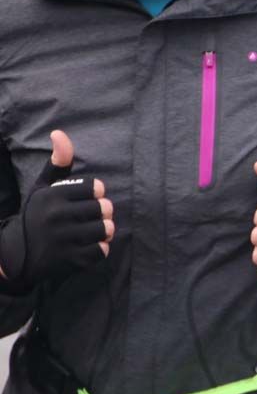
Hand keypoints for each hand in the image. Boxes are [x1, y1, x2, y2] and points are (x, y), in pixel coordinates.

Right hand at [0, 130, 113, 292]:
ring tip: (92, 231)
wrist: (15, 256)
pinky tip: (87, 247)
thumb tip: (59, 132)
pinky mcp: (68, 261)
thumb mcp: (43, 188)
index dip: (95, 192)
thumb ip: (58, 163)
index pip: (95, 186)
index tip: (86, 198)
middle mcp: (56, 217)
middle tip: (90, 217)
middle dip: (102, 212)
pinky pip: (101, 251)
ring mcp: (62, 240)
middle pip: (104, 208)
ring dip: (104, 231)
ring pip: (106, 229)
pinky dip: (99, 249)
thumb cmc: (36, 216)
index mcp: (52, 196)